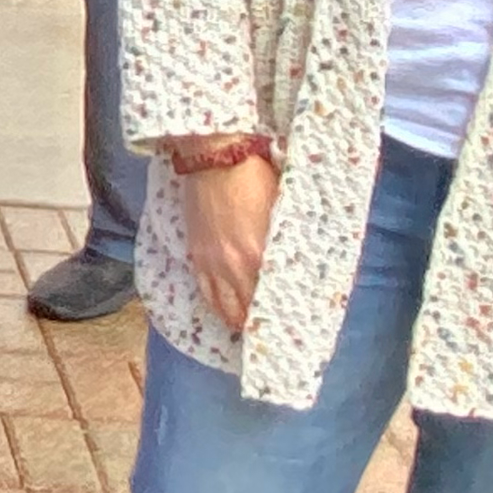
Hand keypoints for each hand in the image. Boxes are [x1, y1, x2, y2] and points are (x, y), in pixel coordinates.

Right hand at [181, 151, 278, 335]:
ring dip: (236, 321)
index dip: (281, 313)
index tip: (292, 326)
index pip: (272, 295)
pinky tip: (223, 312)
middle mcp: (235, 266)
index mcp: (260, 255)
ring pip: (223, 306)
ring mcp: (212, 262)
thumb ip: (284, 239)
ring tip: (245, 331)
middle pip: (246, 308)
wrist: (215, 157)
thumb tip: (296, 258)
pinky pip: (205, 291)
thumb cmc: (254, 176)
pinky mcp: (196, 254)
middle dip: (257, 325)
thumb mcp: (280, 208)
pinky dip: (215, 306)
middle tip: (270, 335)